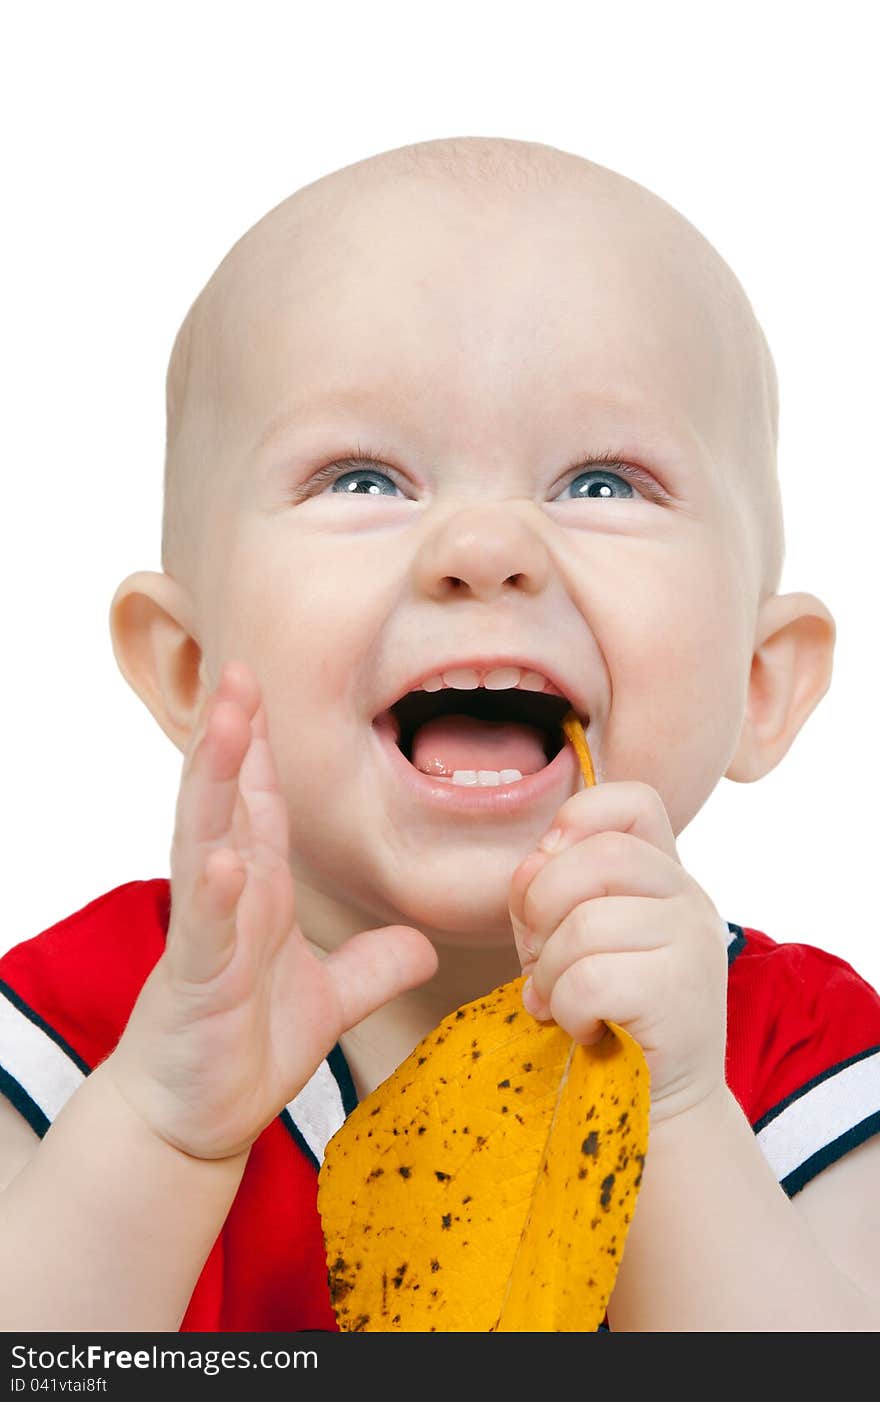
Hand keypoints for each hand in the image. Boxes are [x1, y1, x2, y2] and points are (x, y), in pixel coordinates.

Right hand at [108, 661, 437, 1159]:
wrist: (196, 1117)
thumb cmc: (246, 1046)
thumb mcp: (331, 998)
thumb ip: (375, 964)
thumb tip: (423, 945)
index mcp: (258, 889)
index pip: (261, 803)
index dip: (266, 747)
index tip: (267, 685)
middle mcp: (229, 896)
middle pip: (228, 799)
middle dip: (234, 734)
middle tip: (241, 671)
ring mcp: (209, 933)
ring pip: (207, 839)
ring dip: (215, 780)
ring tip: (227, 722)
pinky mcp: (199, 981)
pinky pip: (206, 927)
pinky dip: (213, 890)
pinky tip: (222, 856)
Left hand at [508, 782, 728, 1122]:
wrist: (653, 1107)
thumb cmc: (601, 1015)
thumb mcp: (565, 938)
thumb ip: (548, 889)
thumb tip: (536, 862)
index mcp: (662, 874)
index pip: (633, 801)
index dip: (578, 819)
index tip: (550, 871)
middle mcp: (689, 897)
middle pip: (597, 857)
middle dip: (541, 908)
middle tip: (539, 959)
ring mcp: (694, 943)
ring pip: (587, 924)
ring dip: (549, 973)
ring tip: (559, 1002)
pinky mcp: (684, 995)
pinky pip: (592, 980)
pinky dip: (567, 1009)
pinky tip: (584, 1027)